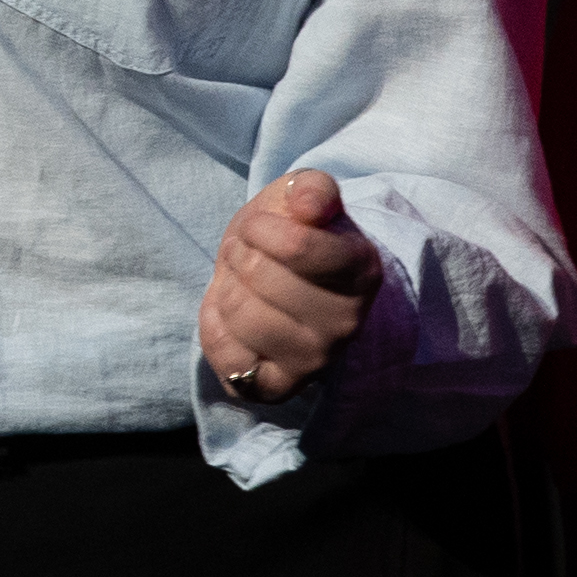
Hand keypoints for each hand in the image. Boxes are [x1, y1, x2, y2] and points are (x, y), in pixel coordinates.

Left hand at [201, 166, 380, 404]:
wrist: (282, 279)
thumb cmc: (291, 233)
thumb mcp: (300, 197)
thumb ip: (310, 189)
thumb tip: (309, 205)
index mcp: (361, 270)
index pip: (295, 245)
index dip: (261, 228)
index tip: (263, 228)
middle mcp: (347, 323)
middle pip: (259, 275)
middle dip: (240, 254)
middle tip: (252, 256)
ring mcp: (316, 361)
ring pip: (240, 314)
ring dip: (227, 289)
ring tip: (246, 286)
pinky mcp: (280, 387)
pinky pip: (229, 362)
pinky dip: (215, 330)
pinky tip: (232, 318)